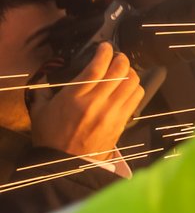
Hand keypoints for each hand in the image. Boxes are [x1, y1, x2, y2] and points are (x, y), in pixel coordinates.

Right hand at [30, 42, 144, 161]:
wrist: (64, 165)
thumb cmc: (50, 137)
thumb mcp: (40, 112)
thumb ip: (42, 92)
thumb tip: (44, 78)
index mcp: (74, 97)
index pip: (97, 67)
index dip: (105, 52)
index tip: (106, 47)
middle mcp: (96, 102)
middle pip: (120, 70)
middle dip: (121, 59)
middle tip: (117, 57)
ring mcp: (111, 113)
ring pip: (132, 82)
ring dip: (131, 73)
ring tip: (124, 72)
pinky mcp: (121, 122)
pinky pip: (136, 98)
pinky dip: (134, 88)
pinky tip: (127, 88)